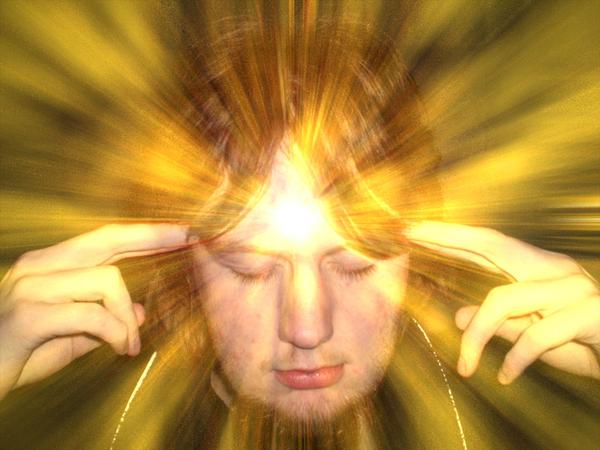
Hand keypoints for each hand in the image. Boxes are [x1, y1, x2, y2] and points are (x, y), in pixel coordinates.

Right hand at [0, 224, 189, 399]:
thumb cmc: (20, 355)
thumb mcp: (71, 336)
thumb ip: (104, 320)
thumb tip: (141, 309)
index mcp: (48, 265)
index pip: (104, 239)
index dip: (143, 233)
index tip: (177, 230)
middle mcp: (38, 266)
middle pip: (106, 239)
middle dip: (151, 236)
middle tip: (186, 237)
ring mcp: (31, 287)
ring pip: (107, 280)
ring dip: (127, 317)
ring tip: (129, 346)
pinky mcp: (28, 314)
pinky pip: (91, 314)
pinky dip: (115, 332)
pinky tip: (120, 349)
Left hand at [405, 221, 599, 383]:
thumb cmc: (586, 346)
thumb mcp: (534, 338)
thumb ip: (501, 324)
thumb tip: (461, 315)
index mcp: (541, 271)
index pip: (488, 245)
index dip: (450, 235)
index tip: (412, 228)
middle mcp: (556, 270)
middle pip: (493, 243)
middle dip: (447, 235)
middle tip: (408, 232)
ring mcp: (576, 288)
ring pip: (503, 299)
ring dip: (477, 337)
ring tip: (465, 367)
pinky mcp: (594, 313)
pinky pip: (538, 334)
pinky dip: (516, 359)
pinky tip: (504, 377)